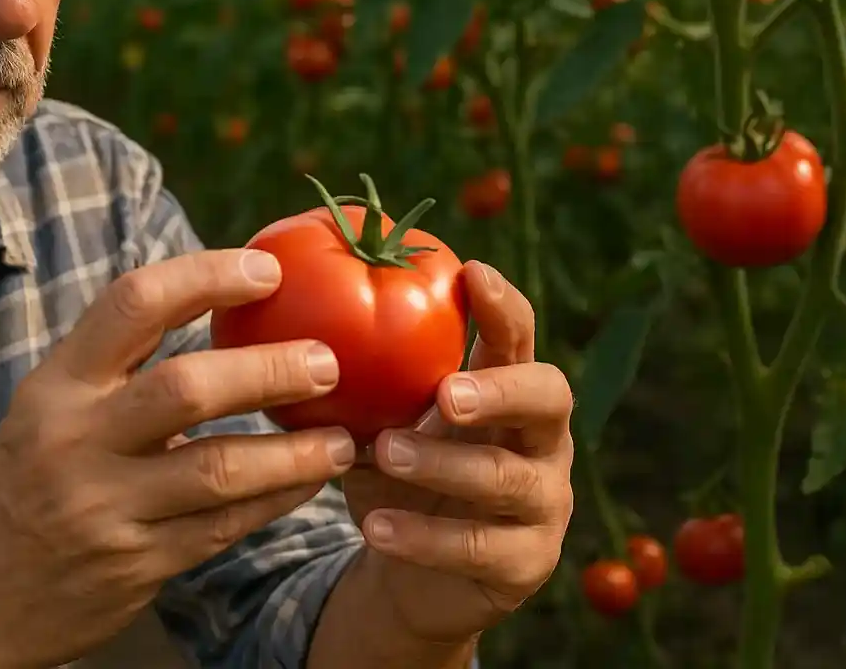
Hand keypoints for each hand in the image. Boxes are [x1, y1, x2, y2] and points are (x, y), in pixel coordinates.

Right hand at [0, 249, 355, 667]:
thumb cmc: (23, 487)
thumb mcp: (46, 412)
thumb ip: (116, 370)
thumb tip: (218, 304)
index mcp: (55, 387)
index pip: (133, 305)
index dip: (206, 276)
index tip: (268, 269)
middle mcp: (76, 441)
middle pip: (186, 387)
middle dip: (269, 370)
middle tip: (328, 361)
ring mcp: (104, 509)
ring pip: (219, 470)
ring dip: (293, 453)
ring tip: (342, 439)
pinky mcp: (135, 567)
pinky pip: (223, 528)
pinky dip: (276, 502)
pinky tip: (309, 482)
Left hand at [341, 261, 574, 645]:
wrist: (411, 573)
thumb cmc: (398, 471)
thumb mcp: (381, 420)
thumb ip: (366, 378)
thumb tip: (296, 320)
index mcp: (511, 390)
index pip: (519, 337)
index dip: (503, 307)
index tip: (472, 273)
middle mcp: (543, 439)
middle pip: (549, 399)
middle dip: (499, 391)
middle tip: (445, 393)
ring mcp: (544, 502)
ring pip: (508, 478)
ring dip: (444, 464)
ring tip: (386, 452)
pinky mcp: (527, 563)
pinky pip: (479, 548)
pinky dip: (423, 537)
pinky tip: (374, 526)